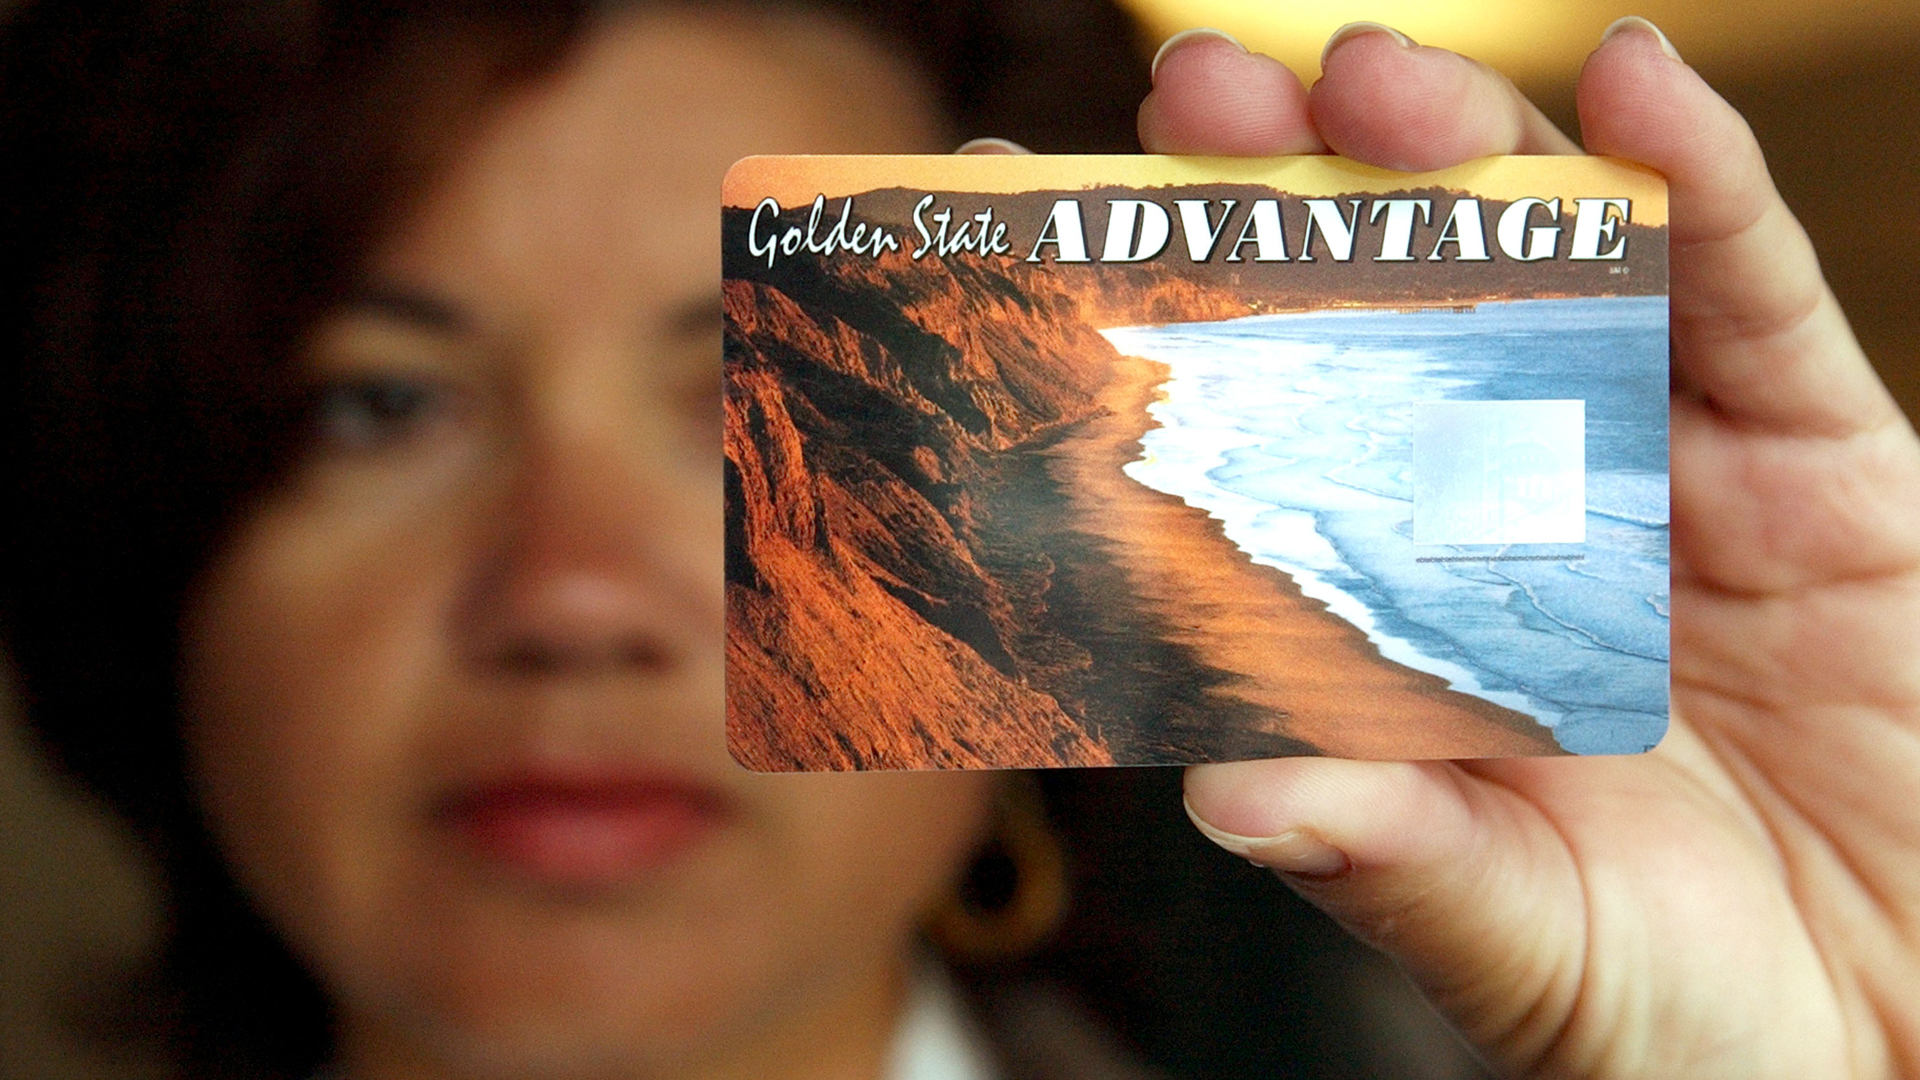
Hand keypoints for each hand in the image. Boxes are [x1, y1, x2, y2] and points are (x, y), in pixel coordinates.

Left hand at [1158, 21, 1919, 1077]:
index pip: (1248, 449)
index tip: (1026, 231)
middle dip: (1290, 200)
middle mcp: (1502, 524)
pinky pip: (1755, 298)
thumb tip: (1223, 797)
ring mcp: (1656, 477)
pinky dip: (1702, 188)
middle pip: (1384, 320)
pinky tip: (1637, 93)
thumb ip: (1389, 863)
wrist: (1891, 1041)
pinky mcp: (1818, 466)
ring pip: (1552, 270)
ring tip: (1368, 79)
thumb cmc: (1677, 1013)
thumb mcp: (1512, 940)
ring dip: (1462, 158)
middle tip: (1193, 100)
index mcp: (1390, 625)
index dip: (1150, 335)